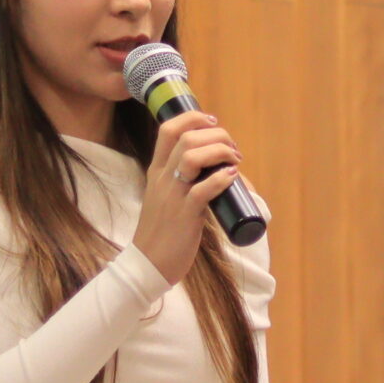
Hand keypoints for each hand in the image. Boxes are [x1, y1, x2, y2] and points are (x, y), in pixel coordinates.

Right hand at [130, 111, 245, 285]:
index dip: (194, 118)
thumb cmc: (163, 231)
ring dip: (220, 151)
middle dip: (216, 135)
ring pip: (192, 156)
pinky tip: (232, 176)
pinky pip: (202, 189)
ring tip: (235, 161)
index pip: (169, 129)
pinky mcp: (184, 215)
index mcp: (157, 171)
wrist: (148, 264)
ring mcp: (172, 195)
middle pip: (186, 138)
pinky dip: (221, 178)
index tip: (214, 124)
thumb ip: (187, 183)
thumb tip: (224, 174)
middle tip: (232, 149)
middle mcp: (163, 178)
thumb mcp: (167, 198)